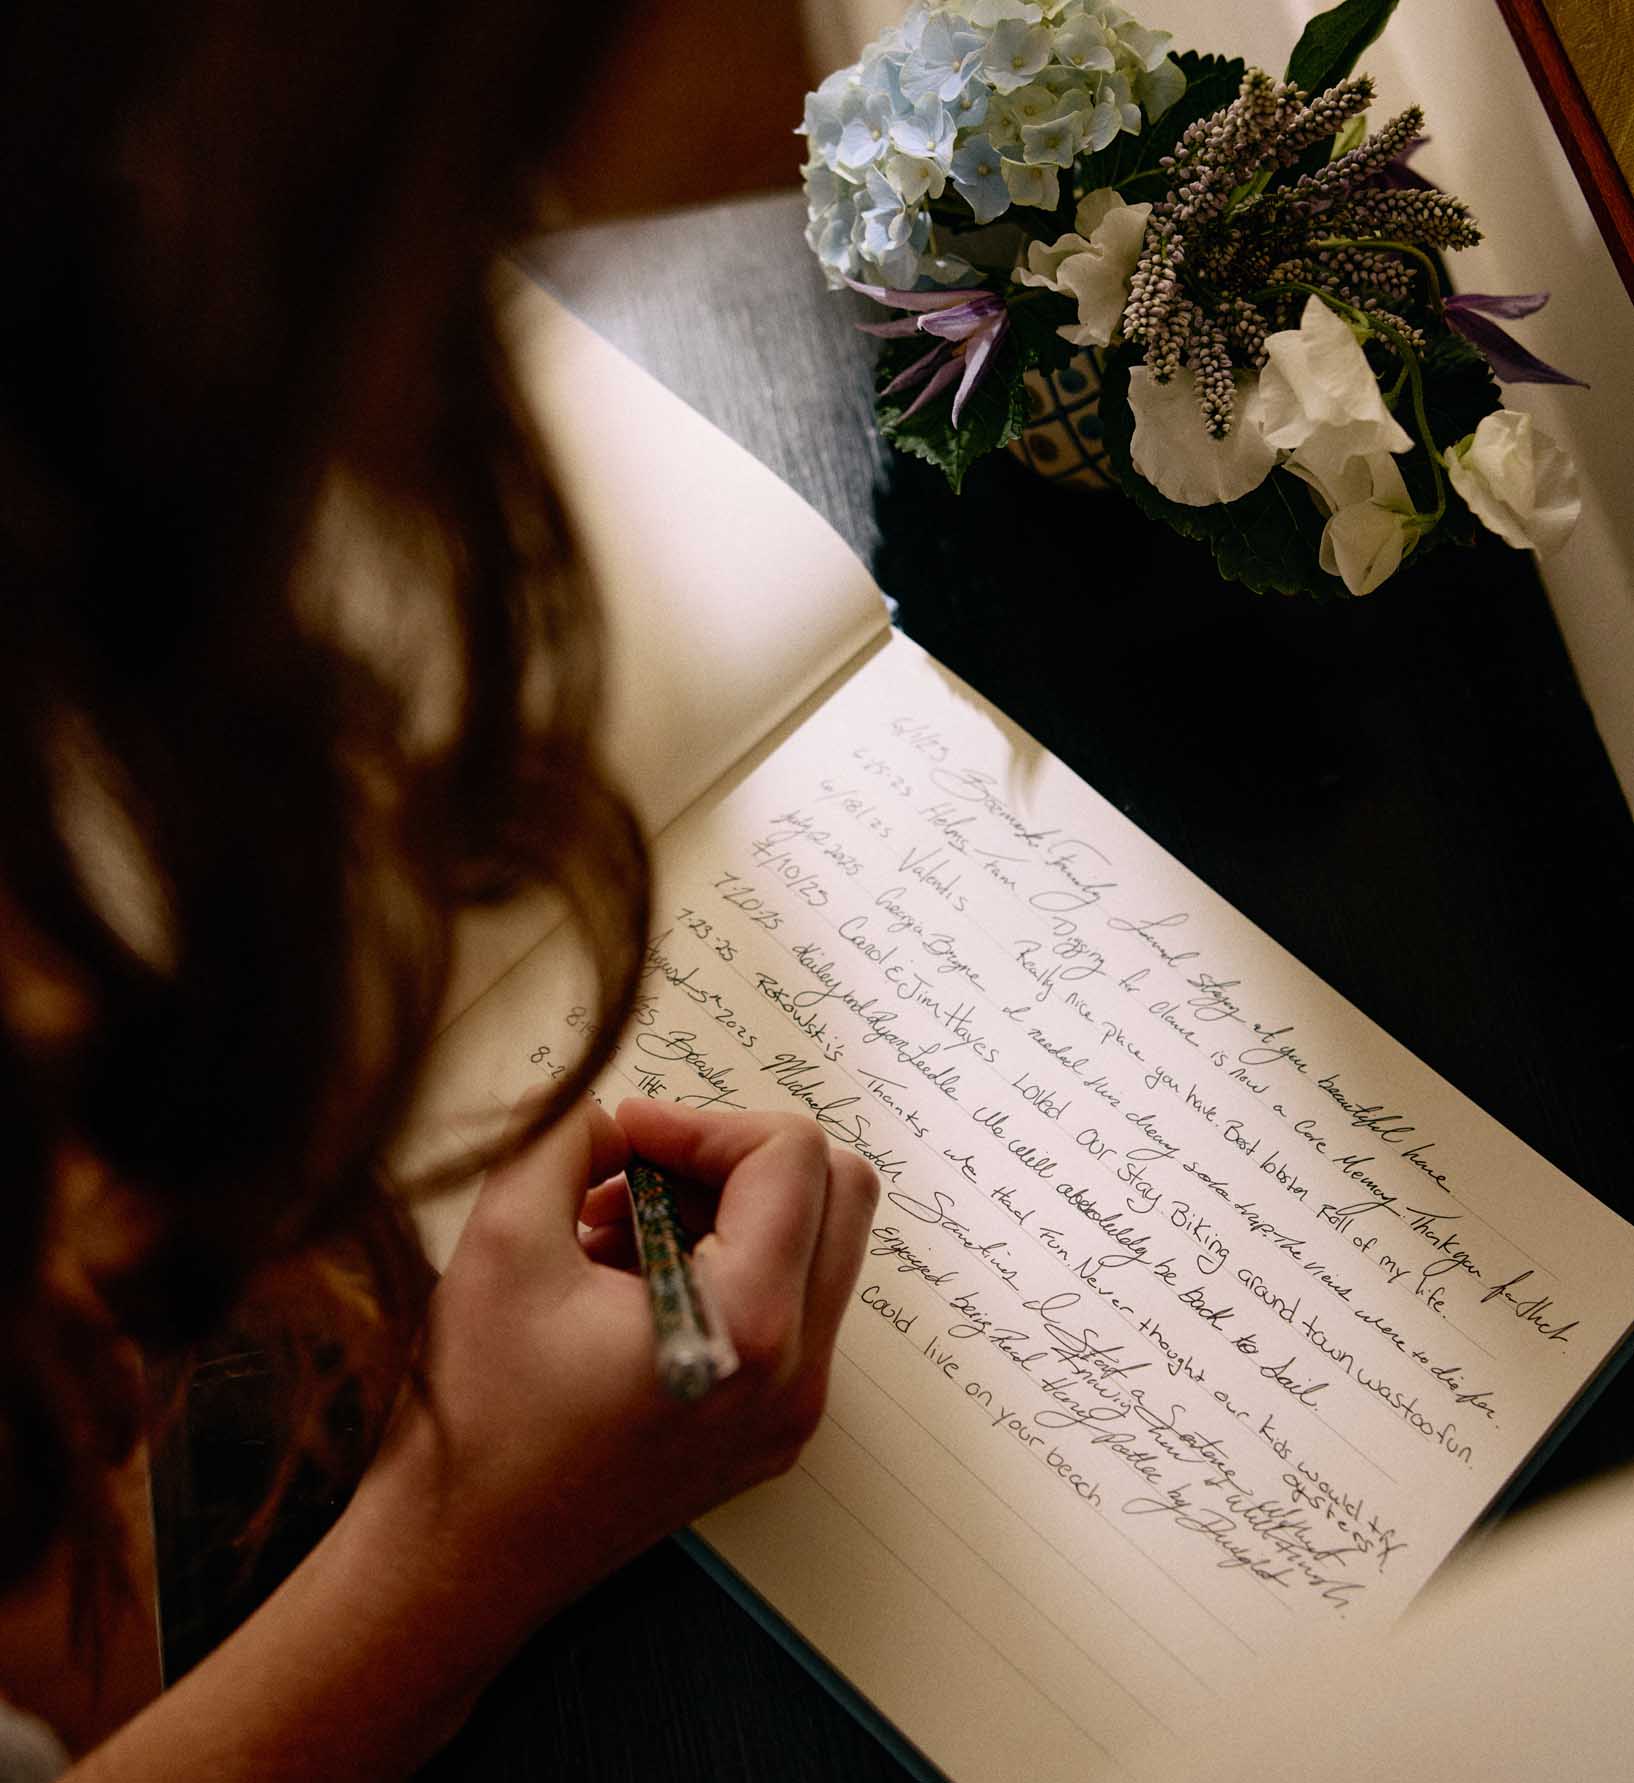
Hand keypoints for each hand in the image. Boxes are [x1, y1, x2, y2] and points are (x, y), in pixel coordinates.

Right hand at [356, 1096, 877, 1654]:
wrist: (459, 1563)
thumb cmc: (477, 1417)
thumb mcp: (503, 1239)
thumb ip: (567, 1135)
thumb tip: (614, 1110)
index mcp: (751, 1325)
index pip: (793, 1156)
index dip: (703, 1122)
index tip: (622, 1143)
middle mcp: (799, 1373)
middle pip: (838, 1192)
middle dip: (737, 1159)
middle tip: (637, 1175)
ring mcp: (794, 1410)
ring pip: (817, 1247)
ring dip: (729, 1211)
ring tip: (612, 1235)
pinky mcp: (771, 1429)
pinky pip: (789, 1308)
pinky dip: (727, 1267)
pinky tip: (626, 1286)